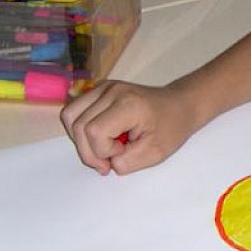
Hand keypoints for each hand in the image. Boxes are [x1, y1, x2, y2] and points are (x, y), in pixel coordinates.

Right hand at [60, 80, 196, 174]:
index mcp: (128, 104)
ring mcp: (103, 87)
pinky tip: (100, 137)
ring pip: (70, 115)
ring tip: (103, 148)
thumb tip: (106, 162)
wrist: (180, 105)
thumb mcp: (155, 153)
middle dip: (89, 151)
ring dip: (80, 139)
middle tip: (109, 161)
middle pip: (78, 124)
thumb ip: (126, 163)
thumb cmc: (172, 126)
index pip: (94, 131)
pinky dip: (80, 128)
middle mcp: (111, 91)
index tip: (123, 153)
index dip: (103, 151)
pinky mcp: (99, 89)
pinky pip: (75, 110)